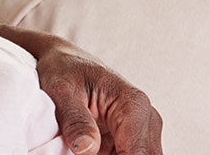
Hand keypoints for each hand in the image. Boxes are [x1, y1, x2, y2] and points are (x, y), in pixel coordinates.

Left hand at [35, 41, 162, 154]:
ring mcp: (143, 132)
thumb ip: (76, 121)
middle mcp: (146, 119)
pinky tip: (88, 149)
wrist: (66, 63)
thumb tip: (86, 149)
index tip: (89, 154)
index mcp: (133, 105)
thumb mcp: (62, 92)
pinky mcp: (132, 141)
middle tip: (84, 150)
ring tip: (84, 145)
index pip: (137, 153)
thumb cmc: (65, 71)